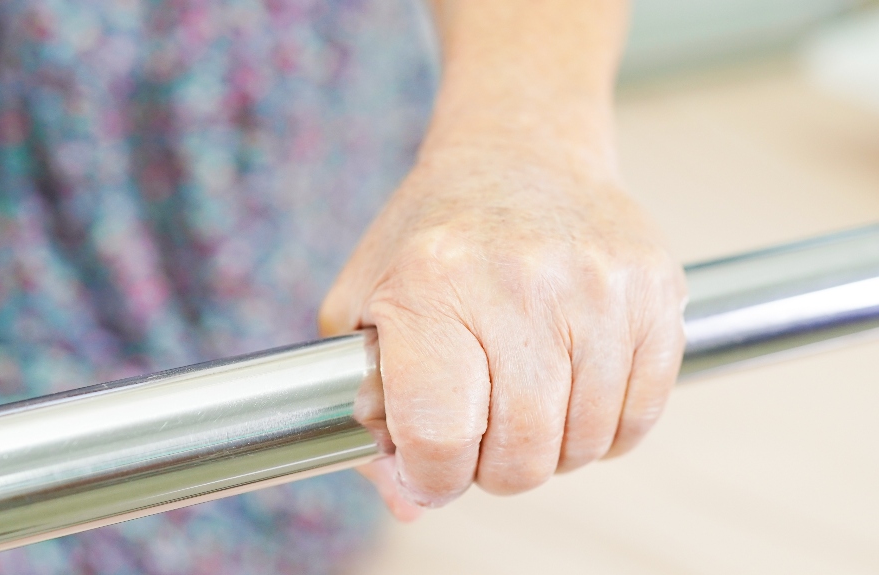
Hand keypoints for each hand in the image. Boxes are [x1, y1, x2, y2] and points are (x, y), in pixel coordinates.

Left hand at [319, 143, 686, 519]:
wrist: (519, 154)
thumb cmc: (432, 239)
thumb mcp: (363, 308)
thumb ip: (366, 414)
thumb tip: (411, 503)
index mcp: (430, 287)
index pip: (440, 437)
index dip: (433, 475)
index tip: (432, 464)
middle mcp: (519, 283)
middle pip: (521, 454)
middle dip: (495, 468)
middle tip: (482, 432)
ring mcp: (598, 285)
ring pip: (586, 444)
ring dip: (552, 448)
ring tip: (525, 401)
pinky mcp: (655, 288)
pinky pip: (642, 414)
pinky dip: (606, 427)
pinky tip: (574, 390)